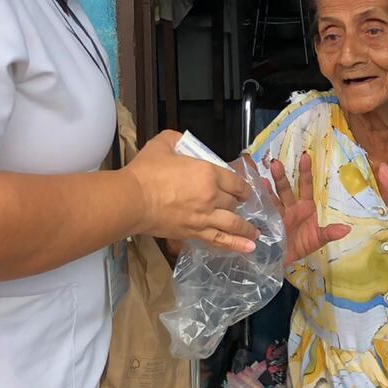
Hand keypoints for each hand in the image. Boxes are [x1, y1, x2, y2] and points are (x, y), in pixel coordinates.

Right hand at [124, 131, 258, 252]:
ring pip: (233, 224)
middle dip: (240, 204)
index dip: (243, 187)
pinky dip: (235, 245)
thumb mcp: (163, 143)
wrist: (132, 199)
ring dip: (246, 229)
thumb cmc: (146, 171)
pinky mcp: (193, 233)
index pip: (235, 181)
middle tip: (242, 207)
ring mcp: (204, 217)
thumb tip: (183, 141)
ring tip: (255, 234)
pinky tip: (246, 248)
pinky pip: (219, 240)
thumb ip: (177, 139)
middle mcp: (212, 196)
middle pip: (234, 202)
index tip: (245, 191)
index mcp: (208, 173)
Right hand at [270, 152, 350, 266]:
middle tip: (276, 163)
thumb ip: (329, 233)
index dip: (305, 172)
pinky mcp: (266, 222)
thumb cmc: (302, 246)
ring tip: (263, 179)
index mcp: (304, 207)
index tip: (305, 157)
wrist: (285, 260)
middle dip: (280, 176)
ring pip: (273, 197)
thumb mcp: (317, 240)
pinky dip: (260, 202)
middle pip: (285, 189)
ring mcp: (277, 213)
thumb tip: (347, 229)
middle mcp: (290, 206)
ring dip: (268, 187)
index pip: (306, 186)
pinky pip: (263, 211)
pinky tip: (256, 193)